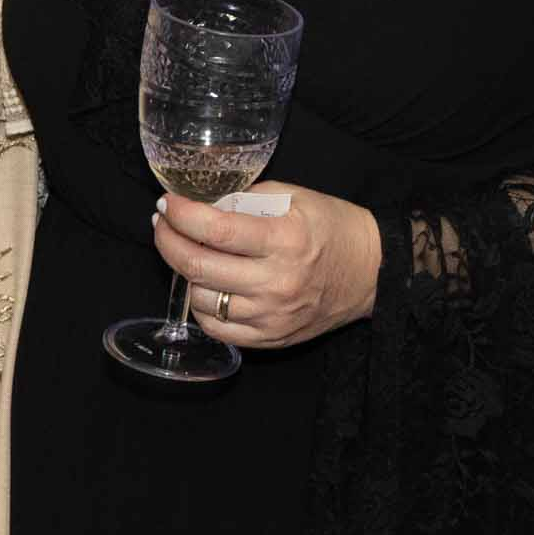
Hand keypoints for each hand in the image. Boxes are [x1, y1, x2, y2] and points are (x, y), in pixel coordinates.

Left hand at [152, 183, 381, 350]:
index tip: (167, 202)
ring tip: (184, 251)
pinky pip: (217, 328)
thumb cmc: (332, 228)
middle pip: (200, 266)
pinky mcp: (272, 337)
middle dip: (167, 240)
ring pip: (201, 299)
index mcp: (285, 240)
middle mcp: (277, 282)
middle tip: (161, 223)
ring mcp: (273, 315)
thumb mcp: (294, 197)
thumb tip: (202, 203)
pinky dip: (200, 305)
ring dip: (181, 272)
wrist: (371, 272)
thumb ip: (246, 199)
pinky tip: (202, 284)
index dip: (181, 215)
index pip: (216, 230)